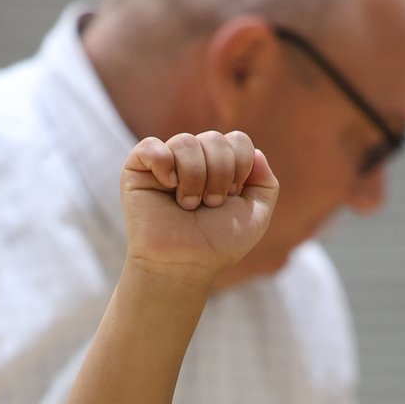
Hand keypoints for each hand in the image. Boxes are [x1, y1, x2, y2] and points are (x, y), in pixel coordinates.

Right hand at [120, 132, 277, 281]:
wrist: (184, 265)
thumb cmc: (216, 245)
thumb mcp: (255, 218)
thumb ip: (266, 185)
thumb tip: (256, 153)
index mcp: (220, 165)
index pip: (237, 140)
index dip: (239, 167)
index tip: (231, 197)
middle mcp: (194, 159)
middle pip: (214, 138)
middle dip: (219, 175)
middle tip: (210, 204)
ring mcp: (165, 162)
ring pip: (185, 141)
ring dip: (194, 178)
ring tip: (188, 205)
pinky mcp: (138, 170)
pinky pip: (151, 146)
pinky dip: (162, 163)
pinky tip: (168, 185)